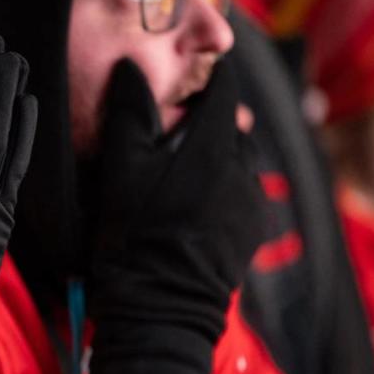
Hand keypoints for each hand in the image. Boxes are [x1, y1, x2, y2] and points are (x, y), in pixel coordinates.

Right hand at [76, 59, 265, 373]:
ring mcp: (252, 205)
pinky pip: (244, 195)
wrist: (159, 306)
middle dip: (214, 120)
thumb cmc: (135, 233)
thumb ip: (129, 111)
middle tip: (184, 121)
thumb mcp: (121, 166)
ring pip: (240, 163)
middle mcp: (243, 170)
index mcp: (214, 147)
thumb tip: (130, 66)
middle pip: (234, 129)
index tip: (207, 67)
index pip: (225, 94)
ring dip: (221, 156)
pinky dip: (226, 187)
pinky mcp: (252, 234)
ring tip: (189, 165)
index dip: (216, 76)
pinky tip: (199, 200)